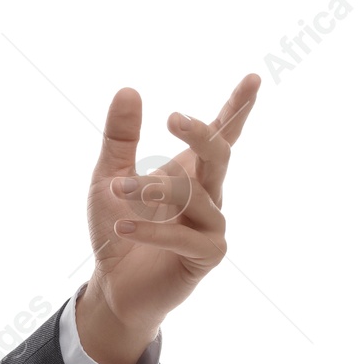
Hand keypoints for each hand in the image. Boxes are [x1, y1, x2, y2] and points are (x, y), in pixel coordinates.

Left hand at [78, 73, 260, 363]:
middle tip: (173, 118)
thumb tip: (129, 90)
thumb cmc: (117, 228)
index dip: (238, 109)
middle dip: (201, 134)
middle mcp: (208, 196)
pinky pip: (182, 236)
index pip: (222, 137)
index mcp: (191, 173)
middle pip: (218, 157)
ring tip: (119, 188)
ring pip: (194, 196)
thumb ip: (120, 139)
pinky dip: (151, 230)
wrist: (113, 285)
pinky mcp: (205, 255)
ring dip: (154, 189)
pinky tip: (122, 225)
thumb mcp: (108, 179)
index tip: (254, 78)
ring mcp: (211, 226)